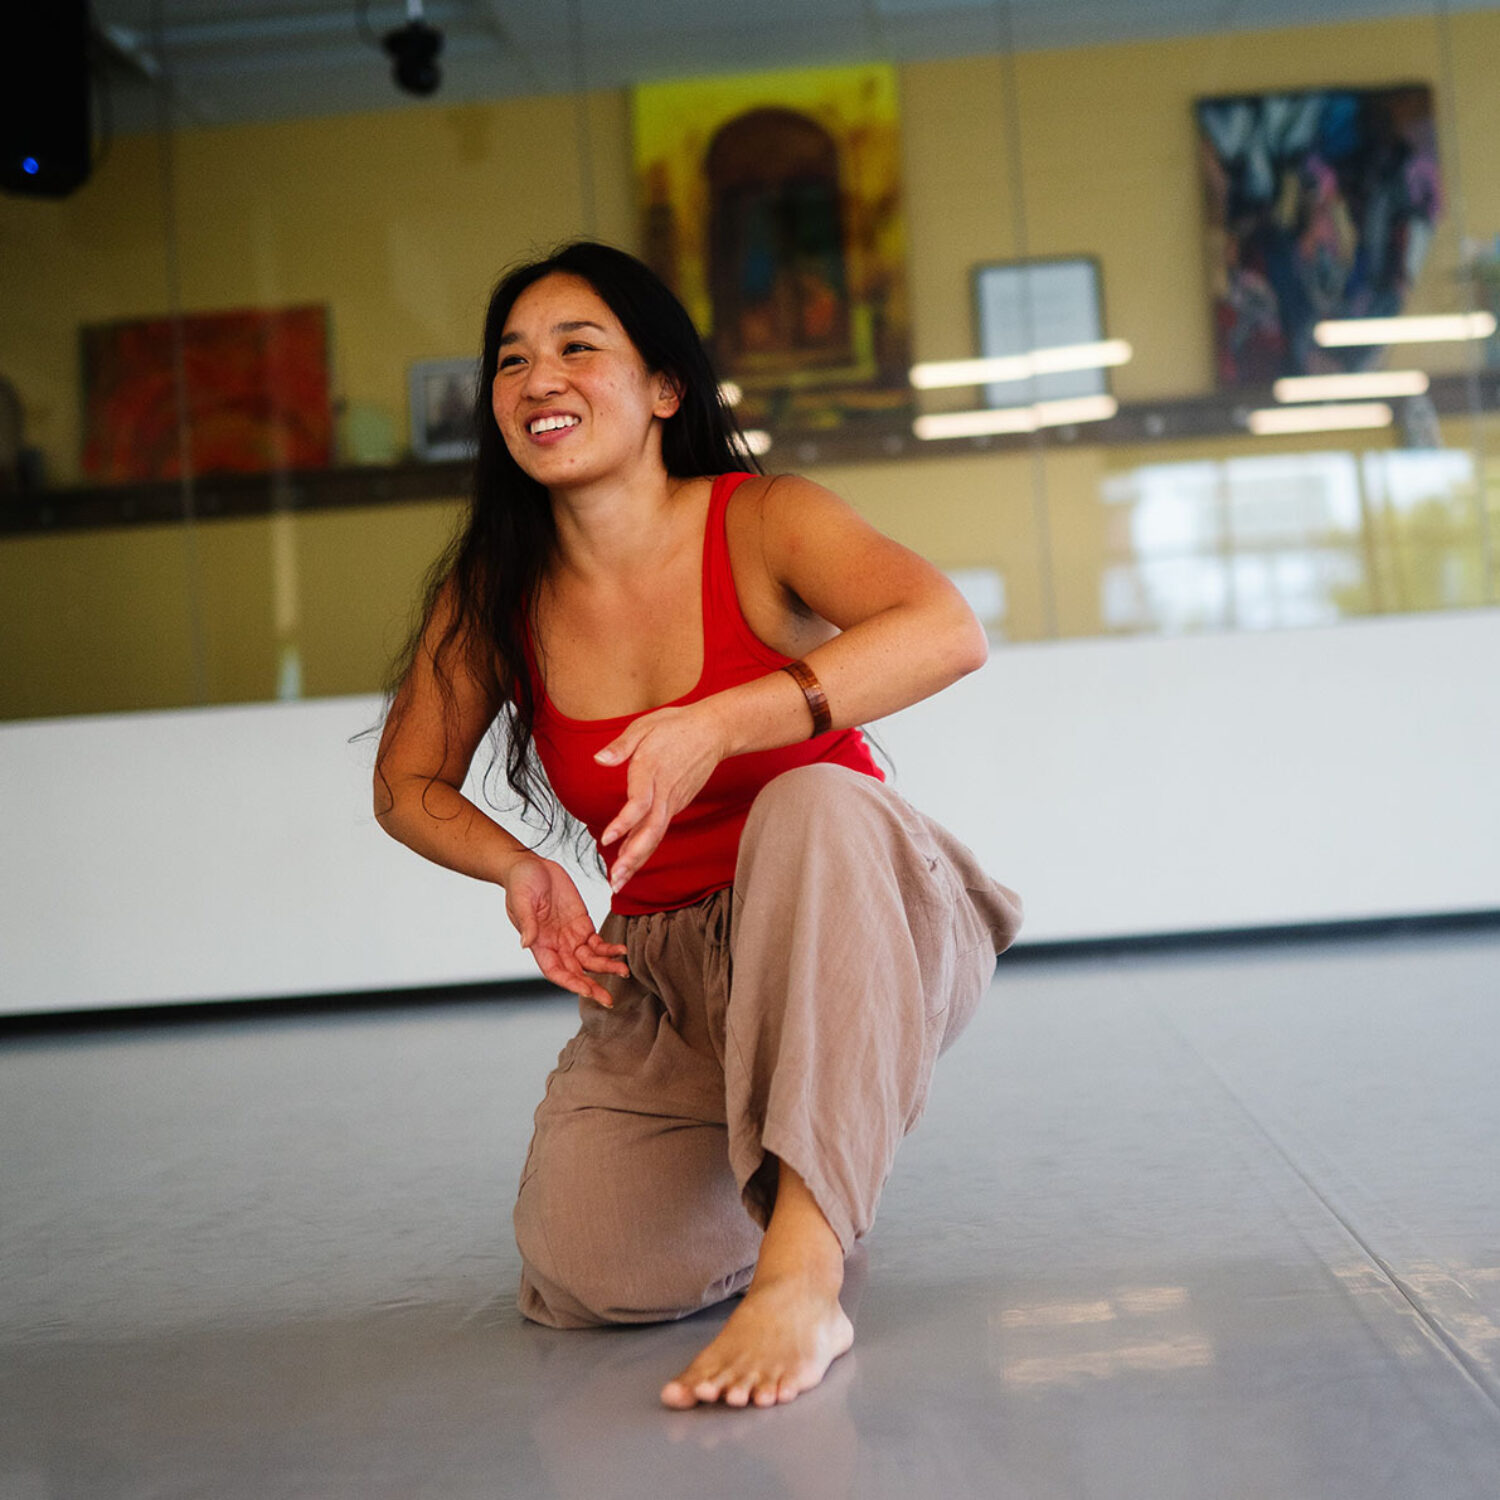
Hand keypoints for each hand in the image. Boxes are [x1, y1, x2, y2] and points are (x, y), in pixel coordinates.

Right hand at [504, 855, 627, 1005]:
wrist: (530, 865)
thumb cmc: (520, 883)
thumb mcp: (521, 900)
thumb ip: (527, 923)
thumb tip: (526, 944)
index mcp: (539, 944)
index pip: (556, 972)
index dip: (571, 983)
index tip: (587, 991)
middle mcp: (556, 945)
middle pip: (577, 971)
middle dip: (592, 985)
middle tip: (608, 999)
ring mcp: (570, 935)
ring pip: (591, 959)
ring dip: (607, 967)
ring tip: (623, 971)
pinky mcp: (582, 923)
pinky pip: (598, 941)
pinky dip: (610, 948)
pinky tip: (622, 951)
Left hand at [595, 703, 725, 893]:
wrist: (714, 732)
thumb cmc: (677, 726)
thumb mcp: (645, 726)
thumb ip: (621, 745)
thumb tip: (599, 759)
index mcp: (652, 770)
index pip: (639, 803)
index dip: (624, 823)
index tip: (608, 839)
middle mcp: (665, 791)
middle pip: (651, 830)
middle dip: (633, 857)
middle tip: (615, 879)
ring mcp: (673, 800)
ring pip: (656, 835)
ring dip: (637, 859)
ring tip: (618, 881)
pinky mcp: (676, 804)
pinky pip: (658, 829)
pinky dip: (645, 848)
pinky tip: (630, 862)